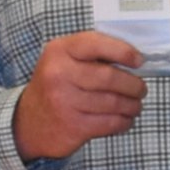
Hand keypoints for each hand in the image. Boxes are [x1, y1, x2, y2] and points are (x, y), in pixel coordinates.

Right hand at [12, 31, 148, 163]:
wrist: (29, 122)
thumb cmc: (56, 86)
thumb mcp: (63, 61)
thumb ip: (92, 55)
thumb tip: (134, 59)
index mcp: (59, 51)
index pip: (95, 44)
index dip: (122, 51)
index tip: (139, 60)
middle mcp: (58, 74)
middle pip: (109, 77)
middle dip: (134, 85)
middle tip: (141, 89)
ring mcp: (64, 101)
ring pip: (114, 102)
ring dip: (133, 105)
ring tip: (135, 105)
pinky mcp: (73, 126)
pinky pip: (111, 123)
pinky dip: (125, 121)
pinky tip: (126, 119)